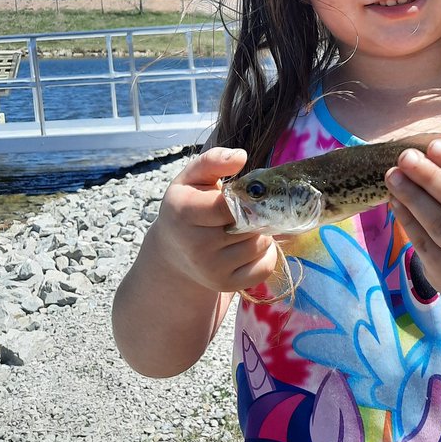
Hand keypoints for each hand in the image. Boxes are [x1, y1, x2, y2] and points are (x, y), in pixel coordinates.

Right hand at [150, 147, 279, 292]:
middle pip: (250, 225)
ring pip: (260, 245)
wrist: (173, 252)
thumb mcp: (192, 178)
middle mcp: (196, 245)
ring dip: (261, 233)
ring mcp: (211, 269)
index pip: (229, 205)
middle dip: (256, 214)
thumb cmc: (187, 206)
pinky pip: (264, 268)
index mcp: (184, 213)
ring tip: (246, 227)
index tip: (245, 194)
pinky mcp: (225, 284)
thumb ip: (213, 161)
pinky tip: (252, 245)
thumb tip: (241, 157)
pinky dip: (266, 255)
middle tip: (248, 210)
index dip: (245, 198)